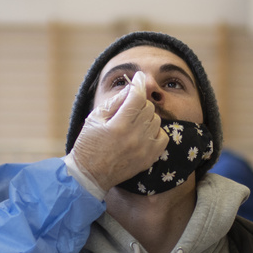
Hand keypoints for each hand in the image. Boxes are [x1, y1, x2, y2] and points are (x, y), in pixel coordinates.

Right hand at [70, 71, 167, 192]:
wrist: (90, 175)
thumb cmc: (88, 144)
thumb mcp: (95, 118)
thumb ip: (115, 102)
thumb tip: (131, 88)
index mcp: (119, 125)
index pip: (137, 97)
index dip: (138, 84)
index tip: (138, 77)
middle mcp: (135, 136)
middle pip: (148, 107)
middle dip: (139, 103)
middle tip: (128, 107)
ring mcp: (144, 148)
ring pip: (156, 120)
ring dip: (146, 117)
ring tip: (133, 122)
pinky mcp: (150, 158)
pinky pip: (163, 136)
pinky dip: (155, 131)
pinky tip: (143, 132)